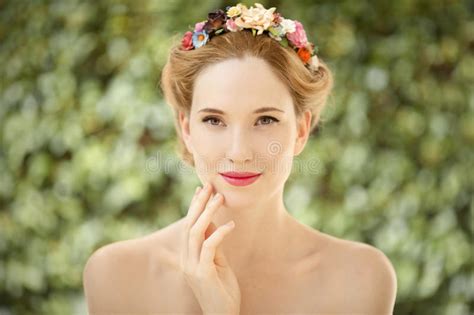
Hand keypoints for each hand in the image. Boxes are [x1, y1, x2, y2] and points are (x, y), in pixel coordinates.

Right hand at [180, 183, 240, 314]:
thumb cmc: (222, 290)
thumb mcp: (218, 262)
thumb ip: (214, 244)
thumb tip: (214, 222)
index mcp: (188, 256)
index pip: (188, 226)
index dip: (193, 207)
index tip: (200, 189)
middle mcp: (186, 260)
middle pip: (189, 225)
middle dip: (199, 204)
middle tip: (210, 186)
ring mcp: (192, 267)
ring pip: (196, 232)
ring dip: (208, 213)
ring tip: (219, 198)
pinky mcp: (203, 274)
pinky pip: (209, 247)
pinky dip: (219, 233)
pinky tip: (231, 225)